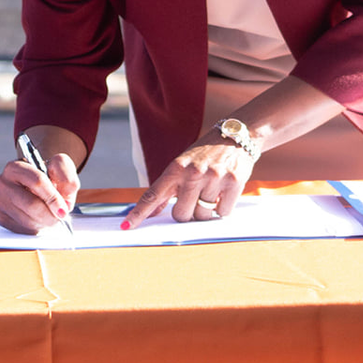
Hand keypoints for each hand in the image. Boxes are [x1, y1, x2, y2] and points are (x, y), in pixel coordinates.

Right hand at [0, 152, 80, 234]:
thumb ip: (66, 176)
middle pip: (31, 204)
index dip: (53, 198)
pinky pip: (22, 229)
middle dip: (50, 214)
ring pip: (28, 220)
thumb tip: (64, 198)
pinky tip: (37, 218)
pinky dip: (35, 227)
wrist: (36, 185)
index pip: (37, 182)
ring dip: (44, 222)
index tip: (63, 209)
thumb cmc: (48, 176)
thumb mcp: (61, 168)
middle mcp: (3, 183)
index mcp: (16, 167)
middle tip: (59, 216)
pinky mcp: (0, 217)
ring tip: (48, 214)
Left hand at [121, 133, 255, 228]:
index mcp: (175, 169)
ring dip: (205, 211)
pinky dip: (223, 208)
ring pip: (202, 216)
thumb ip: (168, 188)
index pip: (152, 195)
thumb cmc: (205, 154)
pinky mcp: (233, 183)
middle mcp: (192, 173)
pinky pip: (223, 212)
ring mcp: (213, 178)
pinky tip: (223, 193)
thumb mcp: (182, 164)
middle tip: (194, 200)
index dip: (139, 213)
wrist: (236, 135)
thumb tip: (152, 212)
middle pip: (181, 215)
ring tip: (210, 193)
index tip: (126, 226)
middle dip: (186, 213)